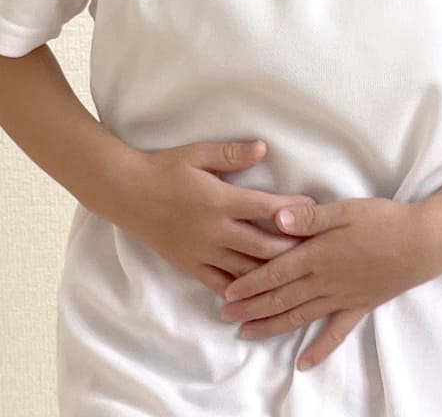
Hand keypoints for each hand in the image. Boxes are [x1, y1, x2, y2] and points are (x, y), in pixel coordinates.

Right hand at [116, 139, 318, 297]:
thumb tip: (264, 148)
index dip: (293, 211)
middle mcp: (215, 231)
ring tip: (294, 272)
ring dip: (271, 273)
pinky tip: (256, 293)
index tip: (314, 211)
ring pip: (245, 271)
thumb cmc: (164, 167)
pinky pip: (219, 284)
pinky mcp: (189, 265)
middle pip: (263, 247)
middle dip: (291, 249)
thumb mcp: (198, 153)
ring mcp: (202, 252)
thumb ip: (232, 154)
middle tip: (315, 248)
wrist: (127, 191)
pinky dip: (240, 290)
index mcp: (220, 200)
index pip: (266, 209)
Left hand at [218, 197, 432, 371]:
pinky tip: (304, 363)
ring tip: (248, 334)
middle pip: (281, 298)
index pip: (275, 272)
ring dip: (272, 326)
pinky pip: (336, 333)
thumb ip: (310, 217)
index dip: (250, 283)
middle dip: (251, 308)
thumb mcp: (345, 209)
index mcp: (318, 254)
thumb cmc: (383, 220)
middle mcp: (325, 281)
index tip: (227, 293)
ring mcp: (342, 298)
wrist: (423, 243)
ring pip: (300, 316)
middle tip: (225, 316)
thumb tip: (276, 218)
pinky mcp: (359, 307)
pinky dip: (319, 349)